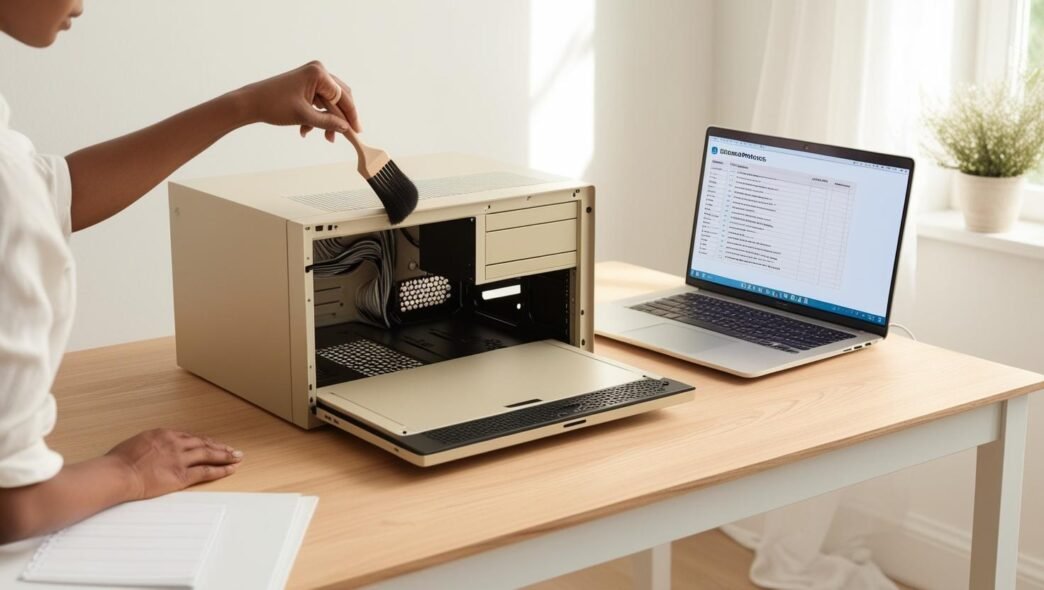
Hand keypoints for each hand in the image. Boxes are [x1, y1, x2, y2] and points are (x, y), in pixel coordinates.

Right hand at [105, 429, 241, 499]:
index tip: (212, 444)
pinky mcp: (182, 474)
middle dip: (220, 447)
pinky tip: (230, 469)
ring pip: (209, 455)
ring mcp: (180, 458)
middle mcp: (176, 443)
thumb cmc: (119, 461)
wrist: (118, 473)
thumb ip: (151, 444)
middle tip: (233, 450)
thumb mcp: (136, 443)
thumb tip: (153, 448)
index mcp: (164, 434)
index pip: (190, 437)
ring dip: (225, 456)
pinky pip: (206, 471)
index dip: (204, 442)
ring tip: (237, 457)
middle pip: (204, 444)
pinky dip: (220, 470)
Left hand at [236, 60, 359, 142]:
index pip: (342, 97)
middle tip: (346, 135)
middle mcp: (317, 71)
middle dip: (340, 119)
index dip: (351, 116)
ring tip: (326, 137)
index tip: (357, 132)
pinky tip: (306, 130)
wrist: (250, 103)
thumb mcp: (304, 116)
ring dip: (327, 120)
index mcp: (318, 73)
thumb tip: (346, 128)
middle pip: (339, 98)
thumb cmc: (273, 105)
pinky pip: (319, 102)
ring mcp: (311, 77)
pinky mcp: (305, 85)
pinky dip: (317, 116)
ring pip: (329, 103)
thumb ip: (328, 122)